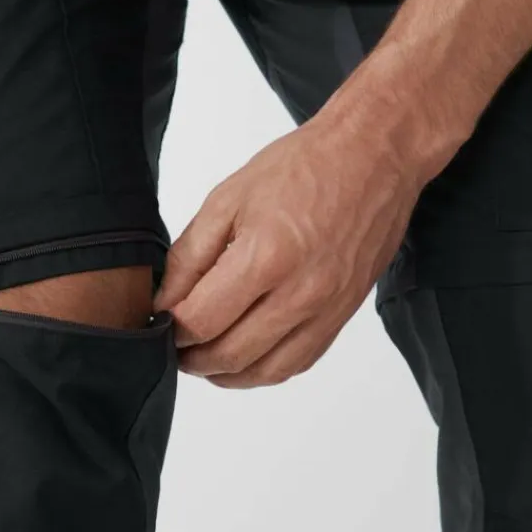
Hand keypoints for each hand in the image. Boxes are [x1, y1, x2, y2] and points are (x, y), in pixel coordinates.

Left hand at [154, 102, 425, 388]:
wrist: (373, 158)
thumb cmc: (303, 167)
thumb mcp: (228, 199)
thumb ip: (189, 257)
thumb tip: (163, 301)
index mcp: (266, 255)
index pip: (201, 320)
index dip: (171, 328)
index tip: (158, 320)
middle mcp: (300, 292)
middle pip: (229, 354)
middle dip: (190, 357)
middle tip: (172, 343)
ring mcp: (327, 310)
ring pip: (264, 371)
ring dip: (224, 373)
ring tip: (202, 355)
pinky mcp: (343, 316)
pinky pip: (298, 363)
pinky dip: (262, 370)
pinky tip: (242, 356)